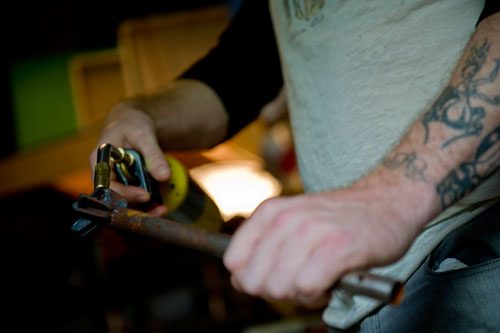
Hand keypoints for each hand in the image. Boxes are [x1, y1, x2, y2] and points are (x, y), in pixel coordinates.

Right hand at [89, 101, 168, 215]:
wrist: (133, 123)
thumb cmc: (132, 124)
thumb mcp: (143, 134)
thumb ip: (153, 154)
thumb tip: (164, 176)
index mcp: (99, 160)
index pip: (105, 186)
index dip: (123, 194)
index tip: (145, 195)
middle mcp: (104, 175)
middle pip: (115, 199)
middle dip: (136, 207)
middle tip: (159, 210)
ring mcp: (115, 181)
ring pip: (125, 202)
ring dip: (143, 209)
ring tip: (163, 210)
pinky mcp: (126, 184)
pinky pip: (134, 198)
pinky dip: (147, 203)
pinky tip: (162, 205)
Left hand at [223, 185, 420, 306]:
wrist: (387, 201)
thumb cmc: (338, 220)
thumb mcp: (292, 221)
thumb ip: (263, 248)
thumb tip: (239, 281)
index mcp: (270, 212)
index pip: (233, 261)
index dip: (251, 279)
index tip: (274, 276)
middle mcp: (286, 218)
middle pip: (254, 281)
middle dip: (276, 290)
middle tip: (300, 279)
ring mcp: (311, 231)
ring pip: (279, 287)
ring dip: (300, 294)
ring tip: (318, 277)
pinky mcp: (337, 248)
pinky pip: (307, 288)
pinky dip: (318, 294)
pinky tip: (331, 280)